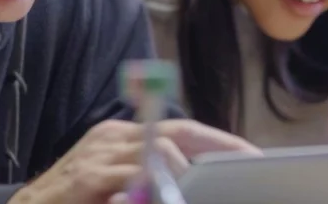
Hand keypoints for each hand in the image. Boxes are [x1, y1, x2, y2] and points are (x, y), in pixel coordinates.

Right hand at [9, 119, 260, 203]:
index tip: (251, 155)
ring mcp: (99, 155)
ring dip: (190, 170)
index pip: (180, 130)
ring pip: (161, 150)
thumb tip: (191, 183)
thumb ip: (148, 178)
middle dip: (219, 148)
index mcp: (122, 137)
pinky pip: (134, 176)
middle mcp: (112, 137)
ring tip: (216, 185)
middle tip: (251, 162)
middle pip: (178, 132)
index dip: (218, 141)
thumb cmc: (75, 201)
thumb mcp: (117, 185)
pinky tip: (169, 193)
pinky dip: (157, 184)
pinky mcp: (87, 177)